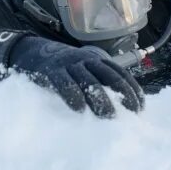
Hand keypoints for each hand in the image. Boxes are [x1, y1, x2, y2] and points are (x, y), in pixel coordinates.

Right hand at [4, 36, 143, 116]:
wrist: (30, 52)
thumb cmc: (62, 68)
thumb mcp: (82, 70)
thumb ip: (97, 82)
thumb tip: (119, 108)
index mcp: (97, 60)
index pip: (121, 74)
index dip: (132, 90)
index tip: (140, 109)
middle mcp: (86, 60)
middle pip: (110, 77)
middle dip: (122, 96)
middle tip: (130, 116)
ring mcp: (69, 65)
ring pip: (90, 81)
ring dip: (101, 100)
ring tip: (109, 117)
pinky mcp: (52, 71)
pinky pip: (65, 84)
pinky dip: (73, 96)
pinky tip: (79, 109)